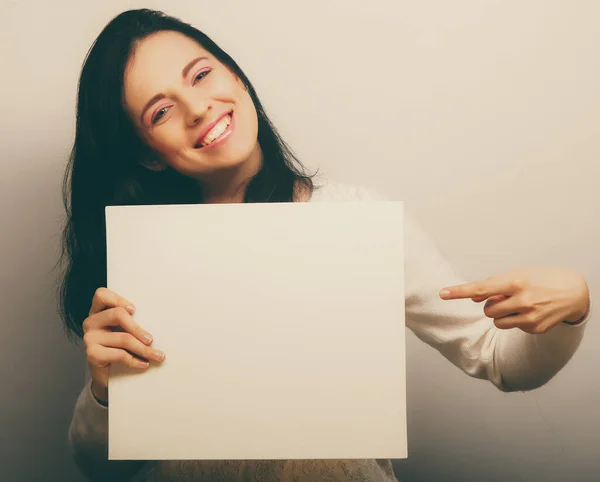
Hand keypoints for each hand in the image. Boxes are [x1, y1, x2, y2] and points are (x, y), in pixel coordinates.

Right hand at [83, 288, 165, 403]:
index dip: (118, 299)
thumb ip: (132, 321)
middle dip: (138, 328)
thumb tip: (158, 322)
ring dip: (144, 349)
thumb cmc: (120, 347)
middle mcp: (91, 322)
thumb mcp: (125, 331)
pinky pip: (120, 354)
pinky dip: (135, 360)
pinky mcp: (92, 354)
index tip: (134, 310)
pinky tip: (144, 364)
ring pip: (123, 338)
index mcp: (99, 311)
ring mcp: (90, 338)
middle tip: (151, 339)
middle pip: (117, 315)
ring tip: (157, 356)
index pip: (101, 294)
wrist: (108, 375)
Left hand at [439, 267, 589, 333]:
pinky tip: (531, 311)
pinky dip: (515, 320)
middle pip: (487, 310)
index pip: (481, 288)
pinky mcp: (535, 329)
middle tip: (505, 298)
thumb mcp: (516, 275)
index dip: (460, 292)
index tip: (442, 294)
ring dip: (500, 314)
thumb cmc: (538, 279)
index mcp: (515, 282)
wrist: (572, 291)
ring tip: (518, 304)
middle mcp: (522, 300)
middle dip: (491, 305)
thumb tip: (474, 297)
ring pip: (496, 321)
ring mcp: (530, 316)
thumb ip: (492, 285)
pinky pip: (511, 327)